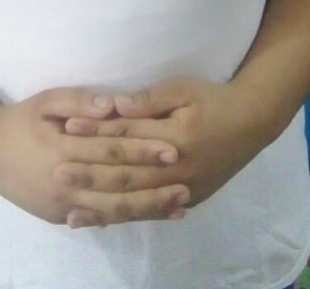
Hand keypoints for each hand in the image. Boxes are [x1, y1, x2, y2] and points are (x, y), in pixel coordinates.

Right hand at [0, 86, 189, 226]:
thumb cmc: (20, 119)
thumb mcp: (45, 100)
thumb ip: (78, 101)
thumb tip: (113, 105)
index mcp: (62, 150)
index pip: (111, 151)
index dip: (143, 151)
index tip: (172, 149)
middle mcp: (64, 182)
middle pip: (117, 185)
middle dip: (153, 185)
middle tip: (185, 183)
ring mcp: (62, 205)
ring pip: (111, 209)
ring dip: (147, 209)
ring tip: (178, 206)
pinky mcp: (60, 217)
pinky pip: (97, 220)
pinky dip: (125, 219)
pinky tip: (147, 216)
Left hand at [62, 77, 266, 225]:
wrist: (252, 123)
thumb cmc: (213, 99)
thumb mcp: (183, 89)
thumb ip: (149, 100)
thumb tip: (116, 106)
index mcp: (175, 137)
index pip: (127, 135)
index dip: (96, 131)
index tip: (67, 128)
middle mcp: (177, 168)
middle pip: (126, 172)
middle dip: (90, 173)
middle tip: (57, 173)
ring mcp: (183, 189)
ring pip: (136, 200)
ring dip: (102, 204)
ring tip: (71, 208)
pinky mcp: (186, 200)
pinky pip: (150, 212)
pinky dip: (125, 216)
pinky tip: (102, 220)